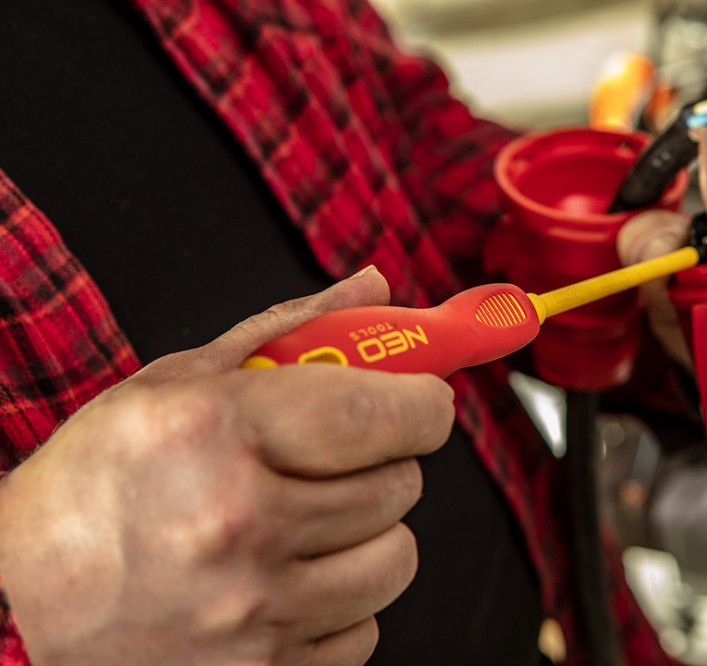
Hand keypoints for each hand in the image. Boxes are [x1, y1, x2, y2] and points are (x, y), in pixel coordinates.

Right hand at [0, 267, 454, 664]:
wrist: (21, 591)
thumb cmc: (106, 475)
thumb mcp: (184, 379)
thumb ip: (293, 328)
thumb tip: (377, 287)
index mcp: (215, 430)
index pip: (386, 413)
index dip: (424, 404)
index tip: (420, 403)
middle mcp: (233, 522)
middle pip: (401, 485)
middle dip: (383, 463)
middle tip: (331, 462)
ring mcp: (248, 611)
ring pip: (396, 559)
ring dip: (368, 535)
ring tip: (305, 524)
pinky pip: (365, 629)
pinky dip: (340, 603)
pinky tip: (282, 581)